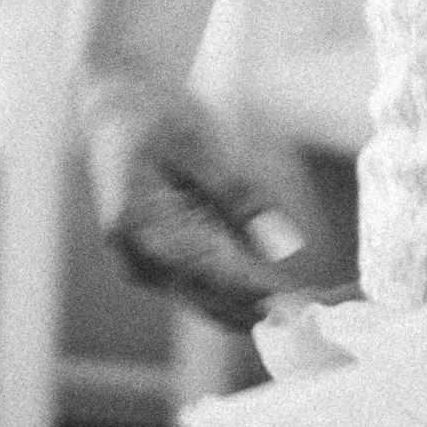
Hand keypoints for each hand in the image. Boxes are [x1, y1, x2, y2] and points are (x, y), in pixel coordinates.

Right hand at [86, 81, 312, 331]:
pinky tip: (280, 296)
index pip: (199, 269)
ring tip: (301, 311)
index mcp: (136, 223)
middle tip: (306, 316)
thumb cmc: (156, 115)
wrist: (119, 110)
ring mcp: (146, 266)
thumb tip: (281, 245)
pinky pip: (205, 287)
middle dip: (254, 308)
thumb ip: (236, 193)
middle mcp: (135, 256)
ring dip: (250, 307)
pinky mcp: (162, 264)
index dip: (246, 289)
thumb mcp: (198, 143)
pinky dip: (239, 293)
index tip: (288, 302)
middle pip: (203, 296)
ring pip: (206, 300)